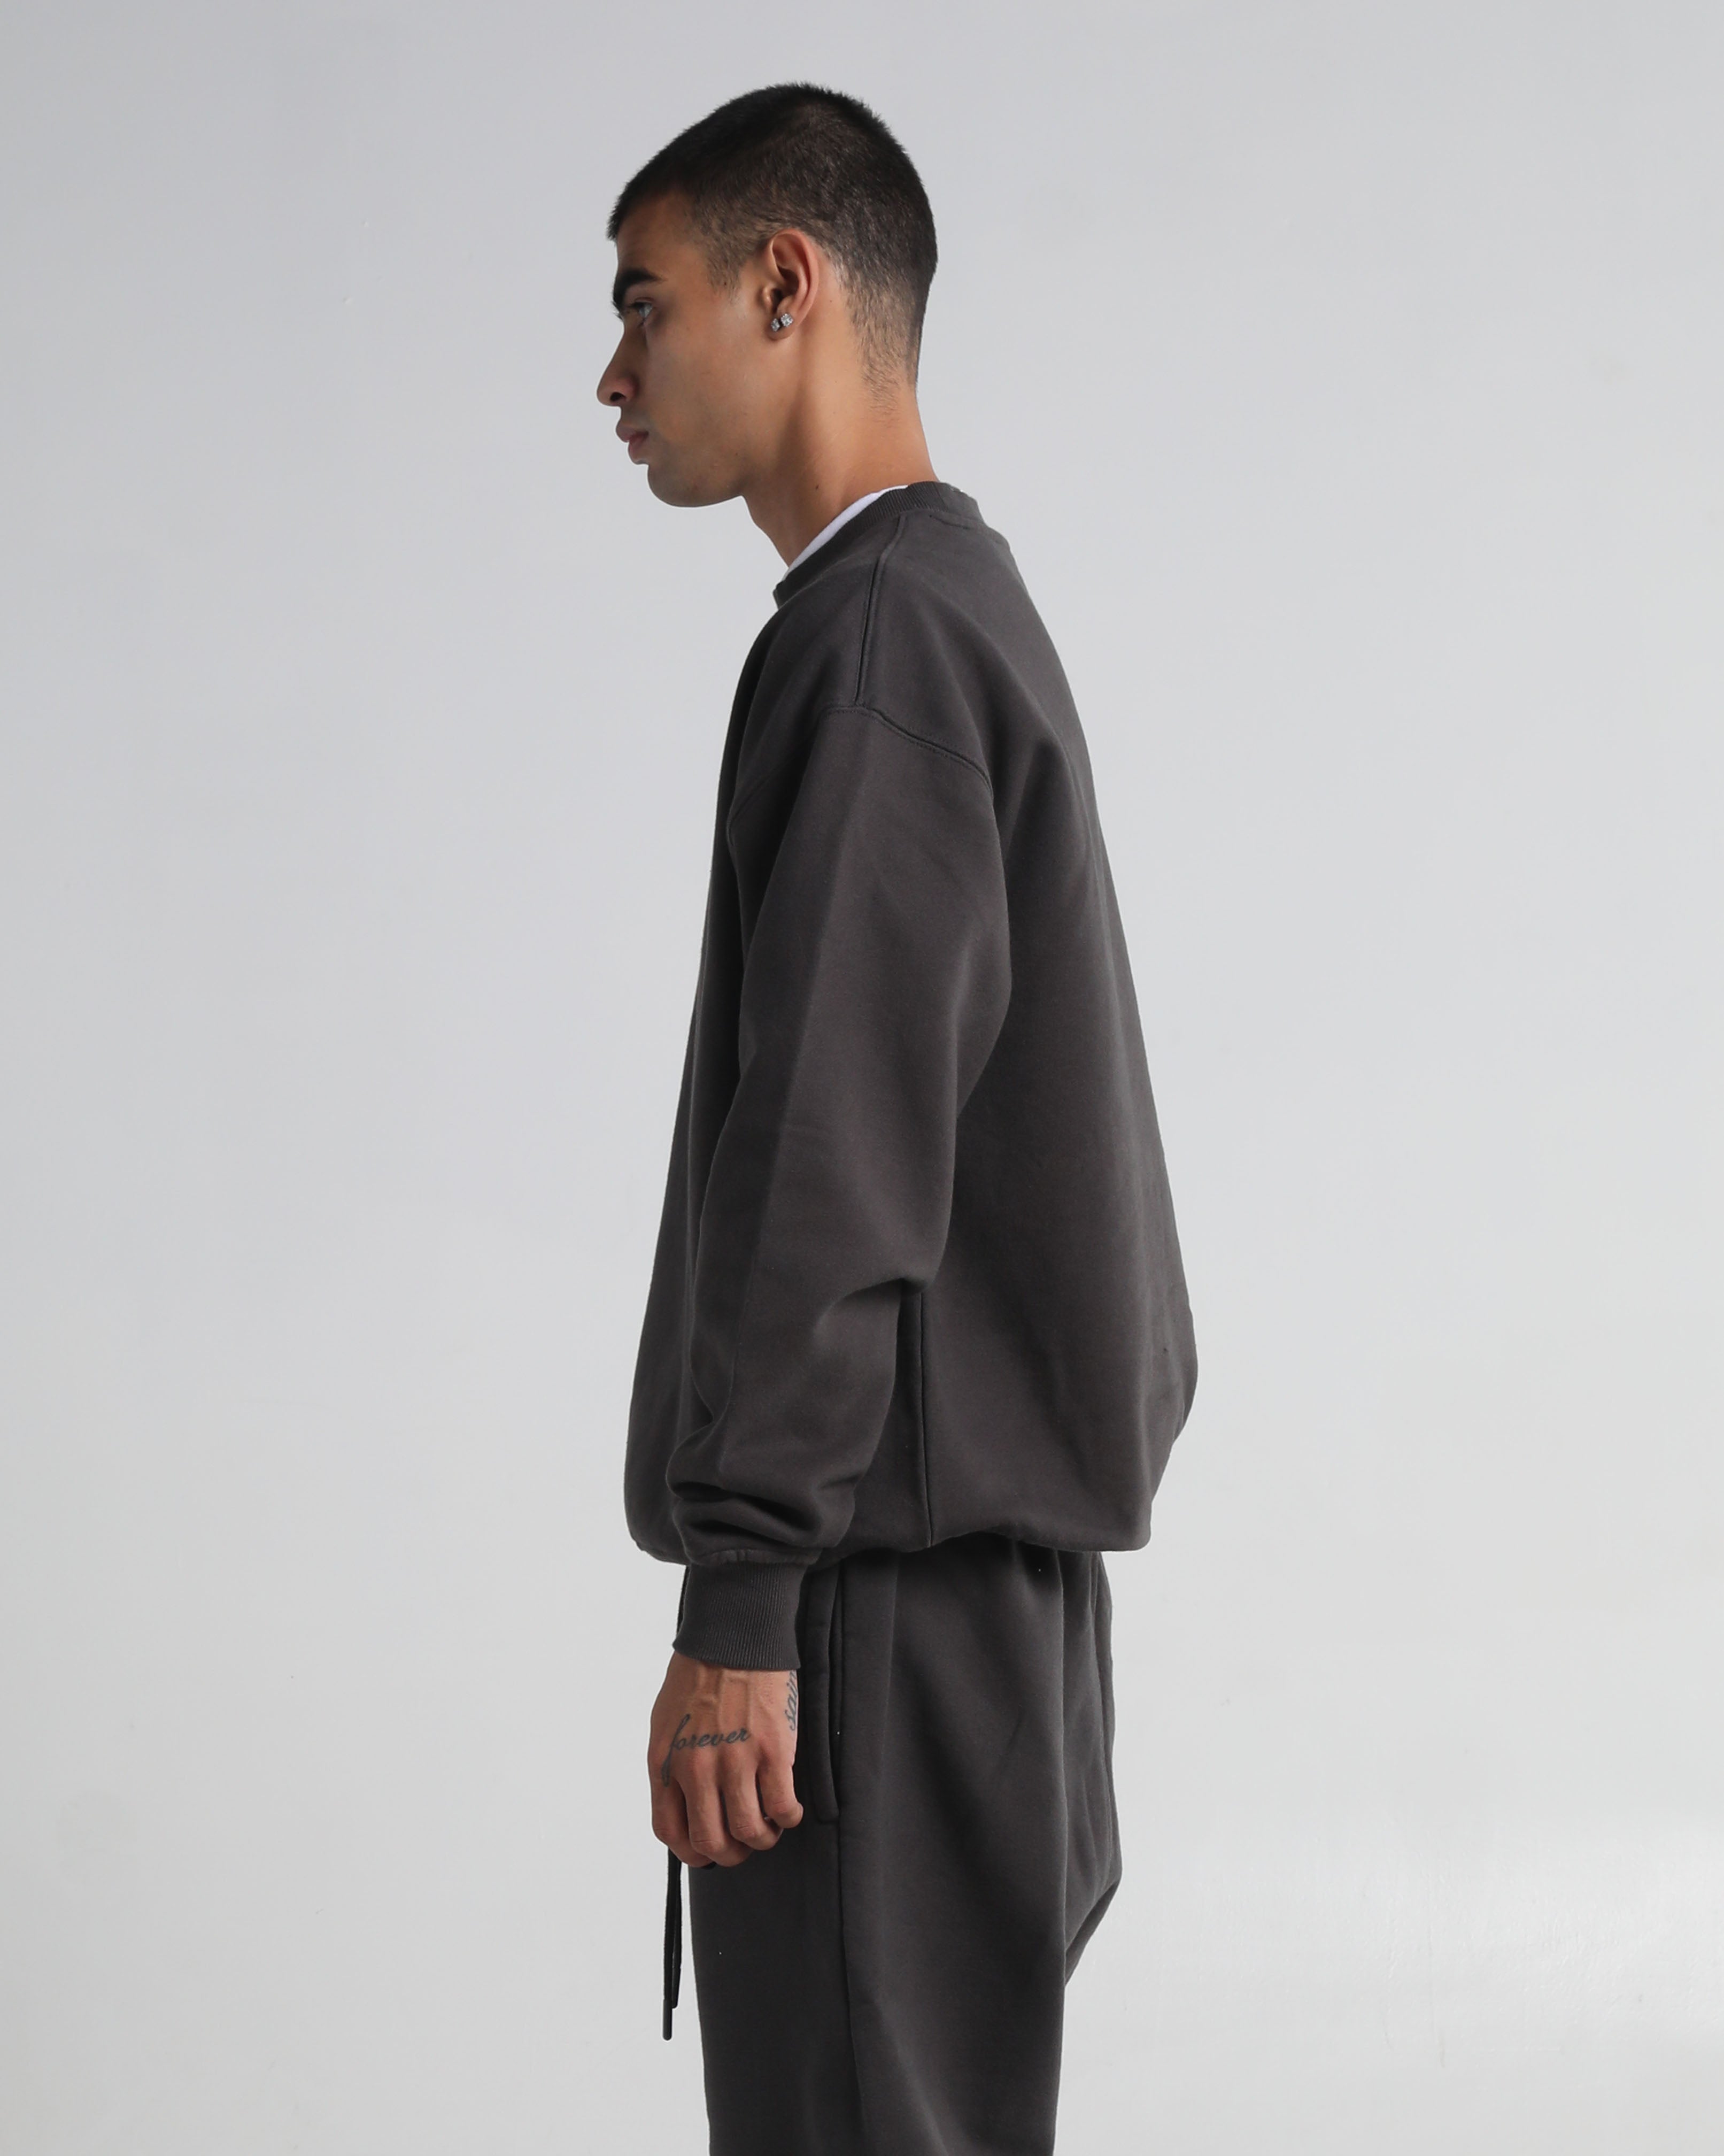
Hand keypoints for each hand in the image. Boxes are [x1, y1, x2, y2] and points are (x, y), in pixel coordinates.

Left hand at [648, 1651, 803, 1867]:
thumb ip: (671, 1766)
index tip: (708, 1850)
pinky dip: (787, 1818)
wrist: (733, 1637)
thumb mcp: (665, 1723)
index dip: (691, 1852)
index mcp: (664, 1762)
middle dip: (730, 1853)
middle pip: (710, 1842)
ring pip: (748, 1832)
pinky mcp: (772, 1751)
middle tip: (742, 1843)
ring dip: (761, 1838)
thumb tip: (683, 1805)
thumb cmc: (697, 1675)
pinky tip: (789, 1810)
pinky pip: (782, 1807)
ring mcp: (734, 1761)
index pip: (669, 1832)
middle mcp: (696, 1769)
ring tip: (768, 1827)